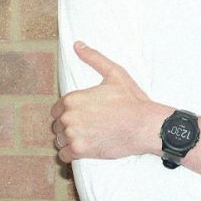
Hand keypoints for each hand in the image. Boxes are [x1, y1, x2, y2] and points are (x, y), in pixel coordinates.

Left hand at [50, 41, 166, 162]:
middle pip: (57, 126)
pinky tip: (82, 150)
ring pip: (59, 140)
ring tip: (85, 139)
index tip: (80, 116)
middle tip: (86, 128)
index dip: (67, 113)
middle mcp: (68, 116)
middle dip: (68, 127)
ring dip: (68, 141)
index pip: (56, 110)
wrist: (144, 125)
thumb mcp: (114, 73)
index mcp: (71, 98)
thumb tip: (77, 44)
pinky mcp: (80, 150)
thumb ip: (93, 58)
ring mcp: (73, 134)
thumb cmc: (131, 100)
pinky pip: (64, 155)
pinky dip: (70, 154)